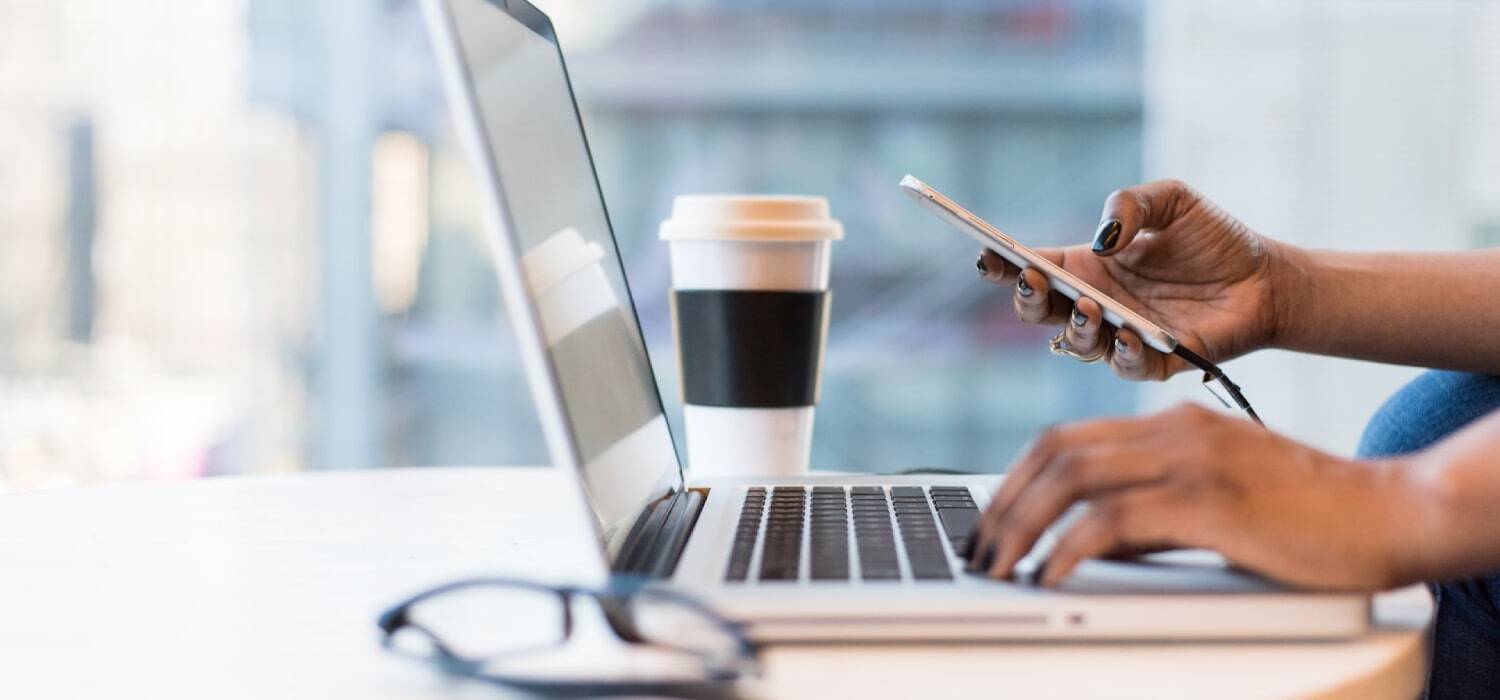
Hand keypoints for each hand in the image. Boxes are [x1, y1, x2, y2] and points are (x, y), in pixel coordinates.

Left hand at [965, 403, 1433, 590]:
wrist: (1389, 511)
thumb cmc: (1306, 515)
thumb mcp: (1213, 501)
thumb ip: (1150, 512)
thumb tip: (1085, 542)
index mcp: (1171, 424)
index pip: (1065, 439)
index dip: (1015, 480)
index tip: (990, 521)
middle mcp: (1173, 430)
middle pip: (1054, 453)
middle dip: (1003, 503)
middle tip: (979, 549)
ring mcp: (1191, 460)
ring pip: (1072, 478)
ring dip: (1022, 525)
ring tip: (999, 566)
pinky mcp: (1209, 499)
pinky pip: (1114, 519)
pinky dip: (1070, 547)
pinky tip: (1052, 574)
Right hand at [977, 180, 1292, 379]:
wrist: (1267, 278)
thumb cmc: (1214, 239)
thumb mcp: (1172, 200)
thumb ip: (1131, 204)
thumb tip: (1102, 239)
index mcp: (1089, 267)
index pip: (1033, 268)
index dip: (1004, 265)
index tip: (988, 254)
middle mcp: (1097, 304)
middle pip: (1041, 312)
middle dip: (1027, 299)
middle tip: (1034, 280)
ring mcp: (1122, 336)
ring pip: (1077, 344)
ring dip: (1076, 327)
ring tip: (1090, 305)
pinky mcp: (1157, 362)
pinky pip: (1127, 366)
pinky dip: (1124, 353)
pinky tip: (1131, 334)